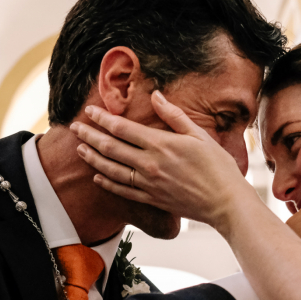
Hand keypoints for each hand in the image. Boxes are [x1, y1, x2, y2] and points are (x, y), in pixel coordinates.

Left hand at [71, 91, 256, 227]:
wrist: (225, 203)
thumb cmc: (219, 169)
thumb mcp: (200, 136)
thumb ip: (175, 116)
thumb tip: (157, 96)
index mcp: (161, 145)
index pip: (123, 128)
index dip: (103, 119)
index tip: (90, 111)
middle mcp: (150, 165)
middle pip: (111, 148)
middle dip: (90, 136)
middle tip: (75, 128)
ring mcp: (148, 184)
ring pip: (111, 169)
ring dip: (93, 158)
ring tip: (79, 150)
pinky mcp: (152, 199)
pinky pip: (122, 191)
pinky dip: (107, 183)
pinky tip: (97, 177)